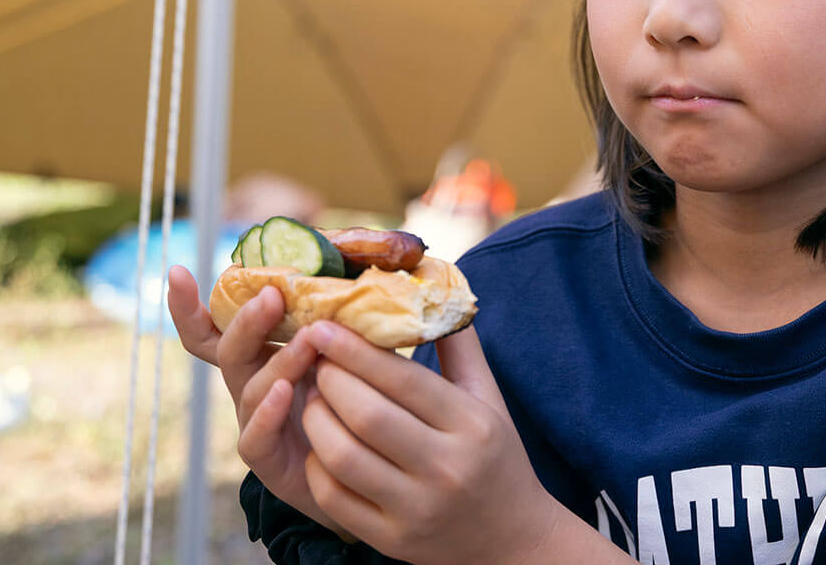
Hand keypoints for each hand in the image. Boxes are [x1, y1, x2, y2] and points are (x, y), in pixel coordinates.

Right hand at [167, 265, 347, 538]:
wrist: (361, 469)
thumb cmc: (348, 399)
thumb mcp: (344, 352)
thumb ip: (341, 322)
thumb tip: (361, 279)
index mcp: (262, 354)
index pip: (216, 328)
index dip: (190, 306)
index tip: (178, 272)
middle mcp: (250, 384)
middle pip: (230, 350)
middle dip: (246, 321)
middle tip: (272, 296)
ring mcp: (254, 421)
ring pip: (252, 388)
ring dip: (280, 360)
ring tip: (309, 340)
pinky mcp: (265, 458)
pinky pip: (256, 435)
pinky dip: (267, 413)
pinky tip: (283, 393)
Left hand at [299, 322, 560, 564]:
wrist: (512, 538)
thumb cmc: (496, 455)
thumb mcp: (488, 397)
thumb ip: (459, 346)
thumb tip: (431, 287)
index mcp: (472, 425)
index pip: (403, 380)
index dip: (356, 351)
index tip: (324, 327)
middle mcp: (446, 468)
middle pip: (367, 416)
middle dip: (330, 380)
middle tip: (317, 360)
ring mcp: (416, 509)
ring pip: (343, 457)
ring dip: (316, 420)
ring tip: (313, 398)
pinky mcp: (392, 540)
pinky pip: (335, 498)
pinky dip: (318, 465)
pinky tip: (320, 443)